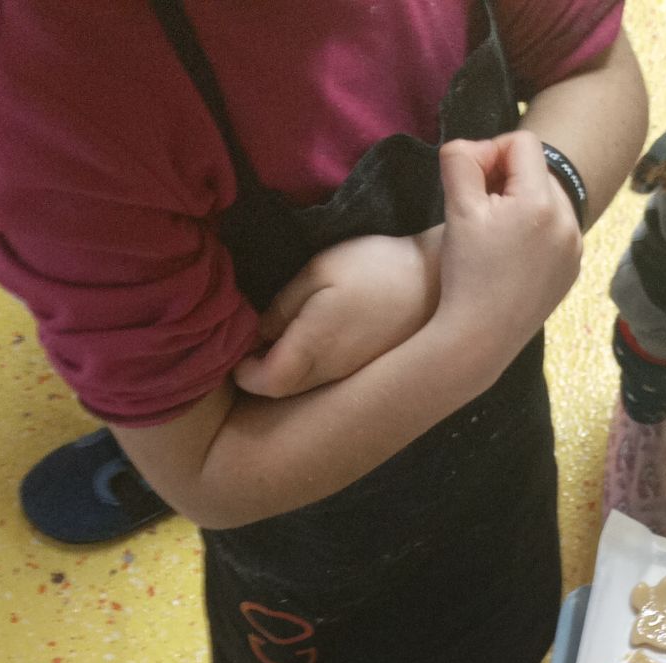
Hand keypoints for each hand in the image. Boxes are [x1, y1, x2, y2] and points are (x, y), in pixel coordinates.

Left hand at [234, 232, 439, 398]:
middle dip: (258, 372)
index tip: (232, 347)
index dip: (242, 372)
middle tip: (245, 341)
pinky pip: (322, 380)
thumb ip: (283, 305)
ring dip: (281, 370)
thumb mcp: (319, 270)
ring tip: (273, 338)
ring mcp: (347, 376)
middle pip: (280, 390)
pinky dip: (304, 367)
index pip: (264, 382)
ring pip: (300, 388)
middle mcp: (328, 373)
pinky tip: (307, 340)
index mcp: (312, 349)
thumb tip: (259, 331)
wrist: (434, 285)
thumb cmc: (375, 269)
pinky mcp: (362, 370)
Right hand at [434, 133, 582, 374]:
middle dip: (507, 178)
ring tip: (494, 231)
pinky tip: (510, 252)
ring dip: (520, 203)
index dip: (491, 151)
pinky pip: (556, 231)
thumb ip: (459, 160)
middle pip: (537, 171)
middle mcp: (568, 223)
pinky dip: (534, 230)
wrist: (480, 339)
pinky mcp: (572, 270)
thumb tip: (471, 148)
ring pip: (547, 200)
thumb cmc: (467, 273)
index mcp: (542, 203)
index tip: (472, 181)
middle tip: (480, 207)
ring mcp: (575, 249)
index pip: (522, 143)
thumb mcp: (457, 208)